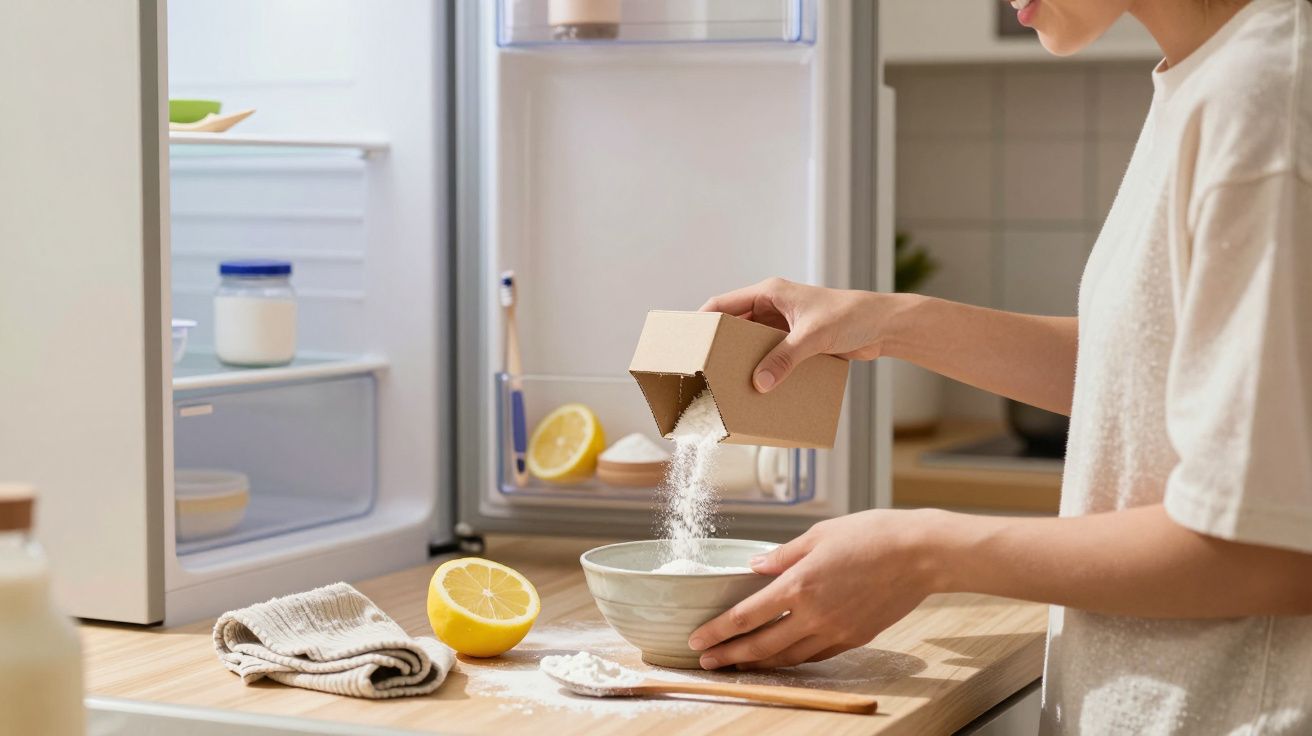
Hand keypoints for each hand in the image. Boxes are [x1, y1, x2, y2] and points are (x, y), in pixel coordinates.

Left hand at [687, 509, 945, 669]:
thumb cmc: (872, 535)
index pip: (745, 617)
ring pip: (788, 657)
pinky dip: (793, 659)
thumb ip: (783, 555)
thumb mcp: (819, 534)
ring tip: (737, 664)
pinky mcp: (855, 638)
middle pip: (761, 647)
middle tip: (706, 662)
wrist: (920, 554)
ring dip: (759, 663)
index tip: (697, 640)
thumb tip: (754, 567)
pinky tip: (781, 657)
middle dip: (729, 657)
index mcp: (799, 585)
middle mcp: (814, 615)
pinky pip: (816, 656)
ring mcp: (835, 631)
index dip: (717, 631)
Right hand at [700, 277, 907, 391]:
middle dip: (720, 345)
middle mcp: (773, 306)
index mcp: (770, 292)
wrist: (885, 326)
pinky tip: (758, 387)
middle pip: (734, 326)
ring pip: (751, 343)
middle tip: (703, 368)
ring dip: (742, 360)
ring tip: (726, 382)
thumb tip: (759, 383)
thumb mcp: (813, 337)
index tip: (688, 342)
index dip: (703, 321)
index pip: (724, 303)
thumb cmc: (852, 316)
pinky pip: (771, 356)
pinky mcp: (797, 342)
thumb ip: (784, 359)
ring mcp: (784, 325)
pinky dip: (764, 369)